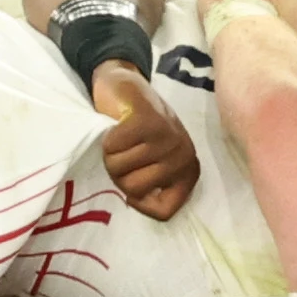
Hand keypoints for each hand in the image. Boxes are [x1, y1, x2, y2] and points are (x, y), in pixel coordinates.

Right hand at [88, 69, 200, 218]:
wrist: (126, 85)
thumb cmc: (138, 130)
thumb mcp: (152, 163)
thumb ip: (152, 185)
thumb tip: (136, 204)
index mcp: (188, 171)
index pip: (164, 211)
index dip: (139, 203)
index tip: (132, 185)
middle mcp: (184, 156)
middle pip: (134, 190)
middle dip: (119, 173)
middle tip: (124, 152)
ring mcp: (167, 138)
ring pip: (119, 169)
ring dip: (111, 154)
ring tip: (122, 137)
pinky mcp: (147, 122)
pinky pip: (112, 148)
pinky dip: (107, 138)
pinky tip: (119, 125)